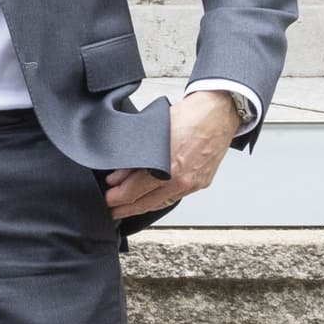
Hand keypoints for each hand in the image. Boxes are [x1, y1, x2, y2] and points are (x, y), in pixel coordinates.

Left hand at [105, 89, 240, 218]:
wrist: (218, 113)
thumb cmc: (188, 117)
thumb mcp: (151, 133)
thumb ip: (133, 158)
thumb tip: (116, 177)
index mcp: (167, 168)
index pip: (133, 191)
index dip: (116, 197)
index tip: (105, 198)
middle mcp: (181, 180)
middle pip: (145, 203)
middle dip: (124, 208)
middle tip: (111, 210)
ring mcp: (192, 184)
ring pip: (160, 203)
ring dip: (141, 208)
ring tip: (125, 209)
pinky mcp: (200, 183)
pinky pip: (174, 198)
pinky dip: (158, 201)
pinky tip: (148, 201)